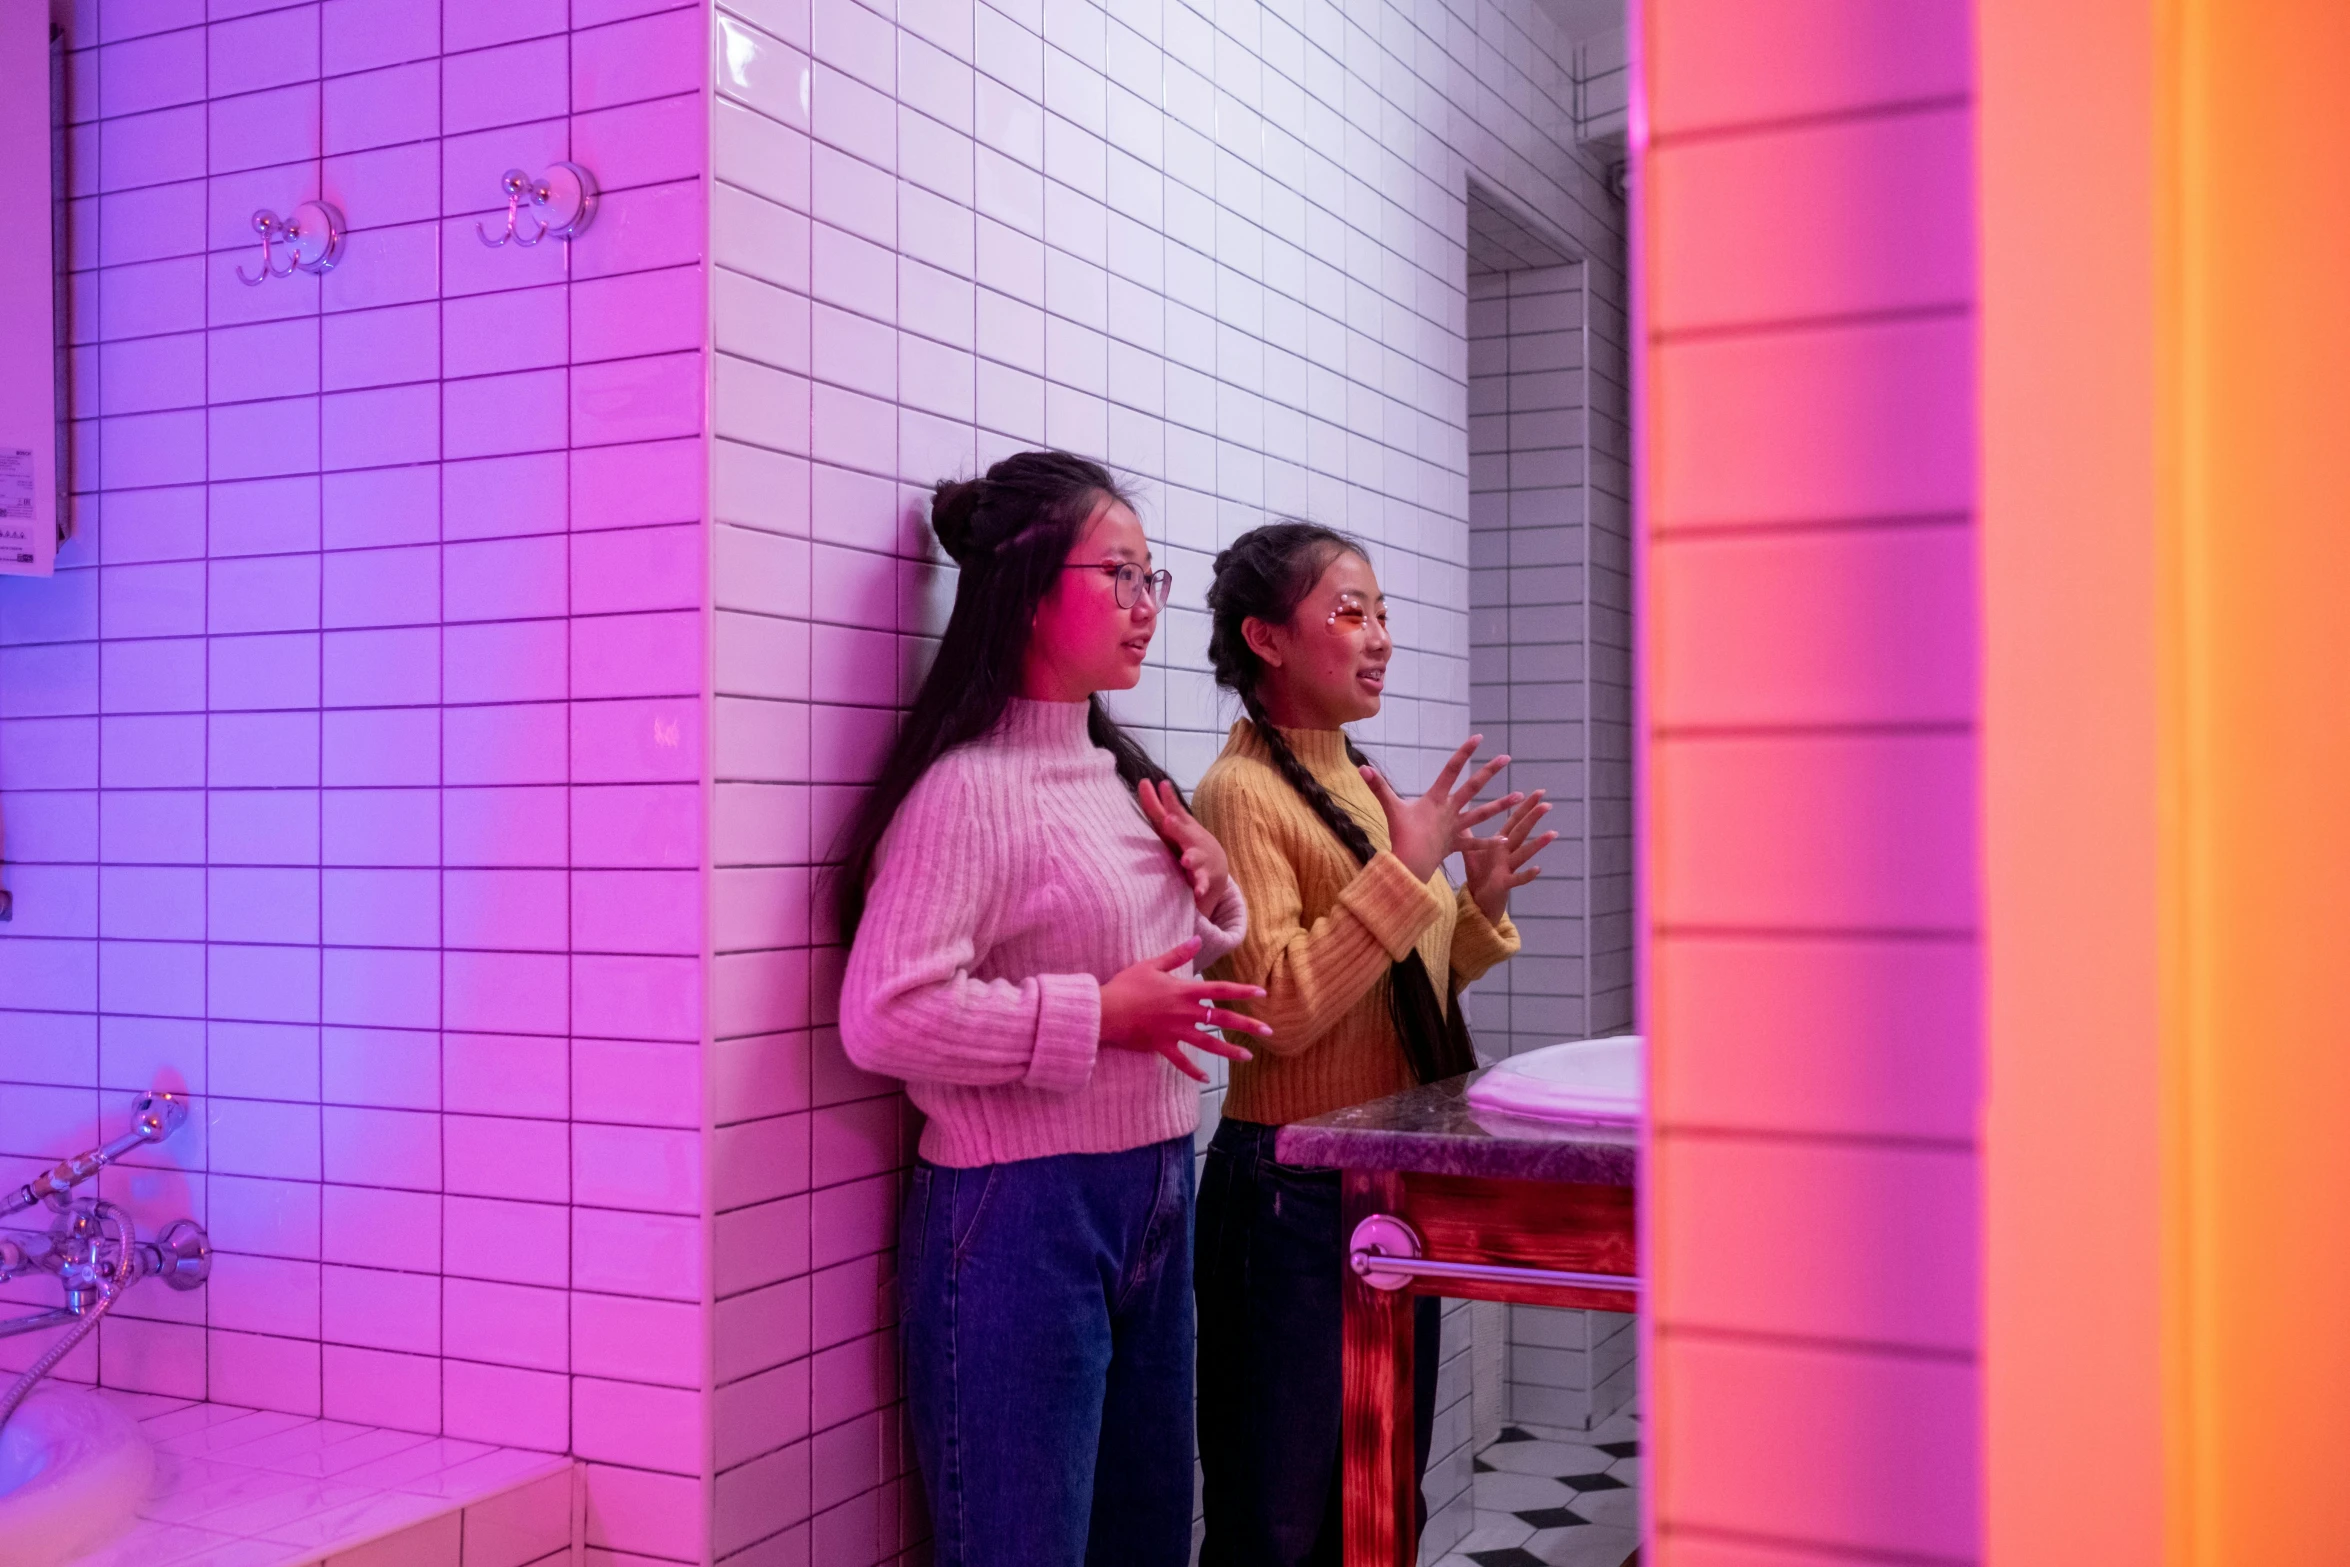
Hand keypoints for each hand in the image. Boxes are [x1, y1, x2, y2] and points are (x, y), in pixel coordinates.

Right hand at [1098, 937, 1271, 1083]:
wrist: (1106, 1011)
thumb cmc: (1127, 985)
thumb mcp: (1152, 965)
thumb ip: (1177, 955)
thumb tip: (1197, 940)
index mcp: (1184, 991)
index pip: (1221, 990)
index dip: (1243, 991)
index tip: (1262, 993)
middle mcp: (1185, 1013)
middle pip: (1222, 1019)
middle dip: (1247, 1025)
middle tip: (1268, 1031)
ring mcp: (1175, 1032)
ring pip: (1209, 1043)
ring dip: (1230, 1050)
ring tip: (1248, 1056)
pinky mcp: (1163, 1047)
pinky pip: (1182, 1061)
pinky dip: (1193, 1071)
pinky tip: (1205, 1079)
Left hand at [1137, 778, 1231, 916]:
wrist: (1215, 869)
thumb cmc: (1187, 843)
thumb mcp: (1171, 826)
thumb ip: (1156, 806)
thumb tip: (1143, 780)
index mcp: (1182, 828)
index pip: (1172, 812)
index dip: (1167, 800)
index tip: (1160, 784)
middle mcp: (1192, 841)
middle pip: (1185, 833)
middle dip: (1178, 827)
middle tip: (1169, 821)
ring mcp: (1200, 860)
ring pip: (1195, 859)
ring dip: (1191, 859)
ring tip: (1186, 860)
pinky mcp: (1203, 880)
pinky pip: (1202, 884)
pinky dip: (1201, 888)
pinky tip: (1197, 892)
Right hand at [1358, 735, 1519, 882]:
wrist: (1410, 865)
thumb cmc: (1400, 835)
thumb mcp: (1390, 808)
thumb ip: (1378, 787)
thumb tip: (1362, 767)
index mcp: (1436, 798)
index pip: (1451, 770)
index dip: (1464, 753)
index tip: (1478, 738)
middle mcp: (1450, 811)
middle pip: (1473, 787)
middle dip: (1489, 772)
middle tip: (1506, 758)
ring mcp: (1455, 828)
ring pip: (1482, 814)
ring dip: (1501, 805)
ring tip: (1519, 796)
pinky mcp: (1456, 845)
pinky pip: (1475, 844)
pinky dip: (1489, 842)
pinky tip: (1505, 839)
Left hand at [1459, 789, 1556, 922]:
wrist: (1477, 898)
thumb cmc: (1479, 872)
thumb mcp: (1471, 848)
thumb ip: (1468, 831)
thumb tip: (1459, 809)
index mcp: (1500, 842)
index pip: (1515, 820)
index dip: (1525, 806)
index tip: (1538, 792)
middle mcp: (1507, 852)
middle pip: (1522, 832)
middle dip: (1534, 818)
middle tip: (1548, 804)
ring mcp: (1509, 867)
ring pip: (1525, 853)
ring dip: (1538, 844)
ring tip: (1552, 834)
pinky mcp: (1505, 882)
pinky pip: (1518, 878)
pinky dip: (1528, 874)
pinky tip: (1539, 868)